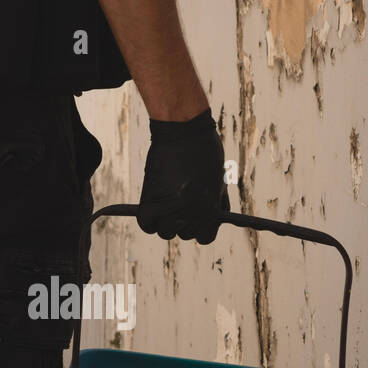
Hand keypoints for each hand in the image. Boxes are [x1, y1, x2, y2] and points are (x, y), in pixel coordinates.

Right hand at [137, 109, 228, 243]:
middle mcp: (192, 213)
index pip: (205, 237)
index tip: (195, 218)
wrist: (184, 130)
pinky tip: (152, 208)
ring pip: (165, 232)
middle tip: (179, 202)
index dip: (200, 229)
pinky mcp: (152, 199)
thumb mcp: (220, 180)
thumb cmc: (205, 150)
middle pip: (184, 235)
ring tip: (166, 203)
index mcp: (211, 210)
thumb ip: (219, 204)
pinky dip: (148, 219)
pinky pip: (147, 224)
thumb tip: (216, 222)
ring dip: (164, 222)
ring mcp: (171, 207)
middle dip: (182, 222)